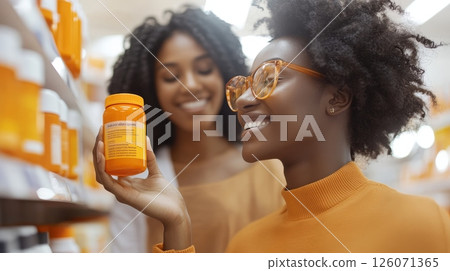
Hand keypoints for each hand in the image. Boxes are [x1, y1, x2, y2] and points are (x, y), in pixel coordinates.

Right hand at [92, 127, 190, 249]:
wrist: (174, 209)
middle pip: (101, 168)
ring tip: (99, 143)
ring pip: (101, 175)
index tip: (104, 133)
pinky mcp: (125, 196)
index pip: (107, 166)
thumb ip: (150, 158)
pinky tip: (102, 158)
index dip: (103, 151)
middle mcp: (120, 188)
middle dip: (98, 150)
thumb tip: (145, 138)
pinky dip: (103, 170)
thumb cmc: (165, 194)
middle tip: (101, 132)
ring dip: (97, 158)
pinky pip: (109, 183)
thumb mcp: (155, 171)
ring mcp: (121, 193)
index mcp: (124, 182)